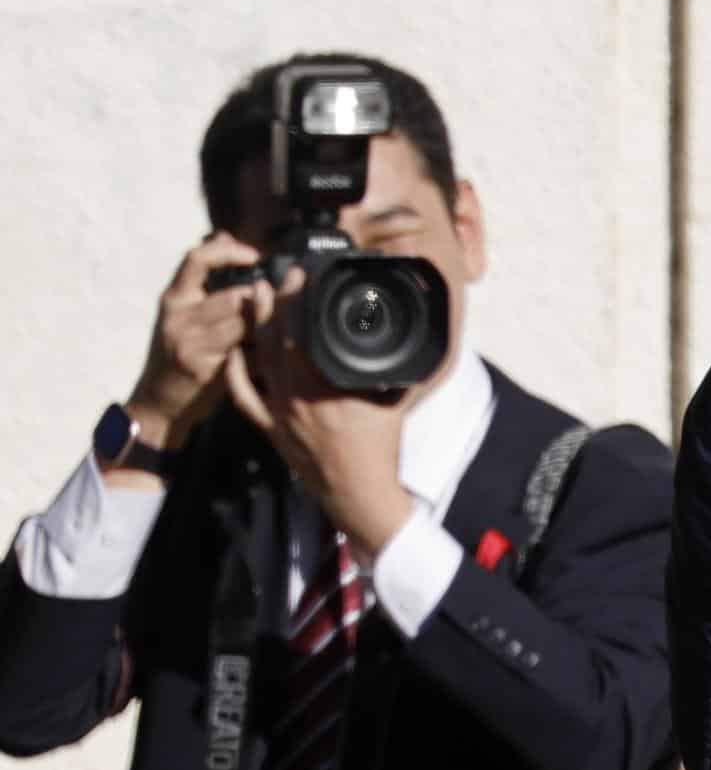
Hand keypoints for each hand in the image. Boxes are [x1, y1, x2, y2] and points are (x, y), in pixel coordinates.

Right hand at [125, 233, 275, 451]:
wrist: (158, 398)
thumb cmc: (180, 349)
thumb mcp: (184, 310)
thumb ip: (205, 279)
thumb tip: (224, 236)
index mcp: (175, 297)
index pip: (197, 259)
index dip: (227, 251)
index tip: (253, 255)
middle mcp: (178, 315)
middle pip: (233, 297)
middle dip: (262, 301)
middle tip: (282, 302)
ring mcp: (189, 342)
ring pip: (242, 322)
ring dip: (265, 323)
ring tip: (278, 324)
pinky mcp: (203, 366)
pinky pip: (243, 349)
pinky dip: (261, 347)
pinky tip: (269, 349)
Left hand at [225, 269, 413, 556]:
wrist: (359, 495)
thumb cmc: (381, 451)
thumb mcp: (395, 402)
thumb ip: (397, 369)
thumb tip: (415, 340)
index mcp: (329, 389)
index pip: (304, 331)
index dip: (298, 298)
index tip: (299, 274)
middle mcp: (299, 399)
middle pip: (277, 339)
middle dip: (275, 303)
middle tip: (275, 277)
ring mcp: (280, 414)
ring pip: (259, 361)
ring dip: (256, 327)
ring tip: (255, 298)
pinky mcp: (272, 429)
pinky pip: (246, 397)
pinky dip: (238, 373)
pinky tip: (236, 352)